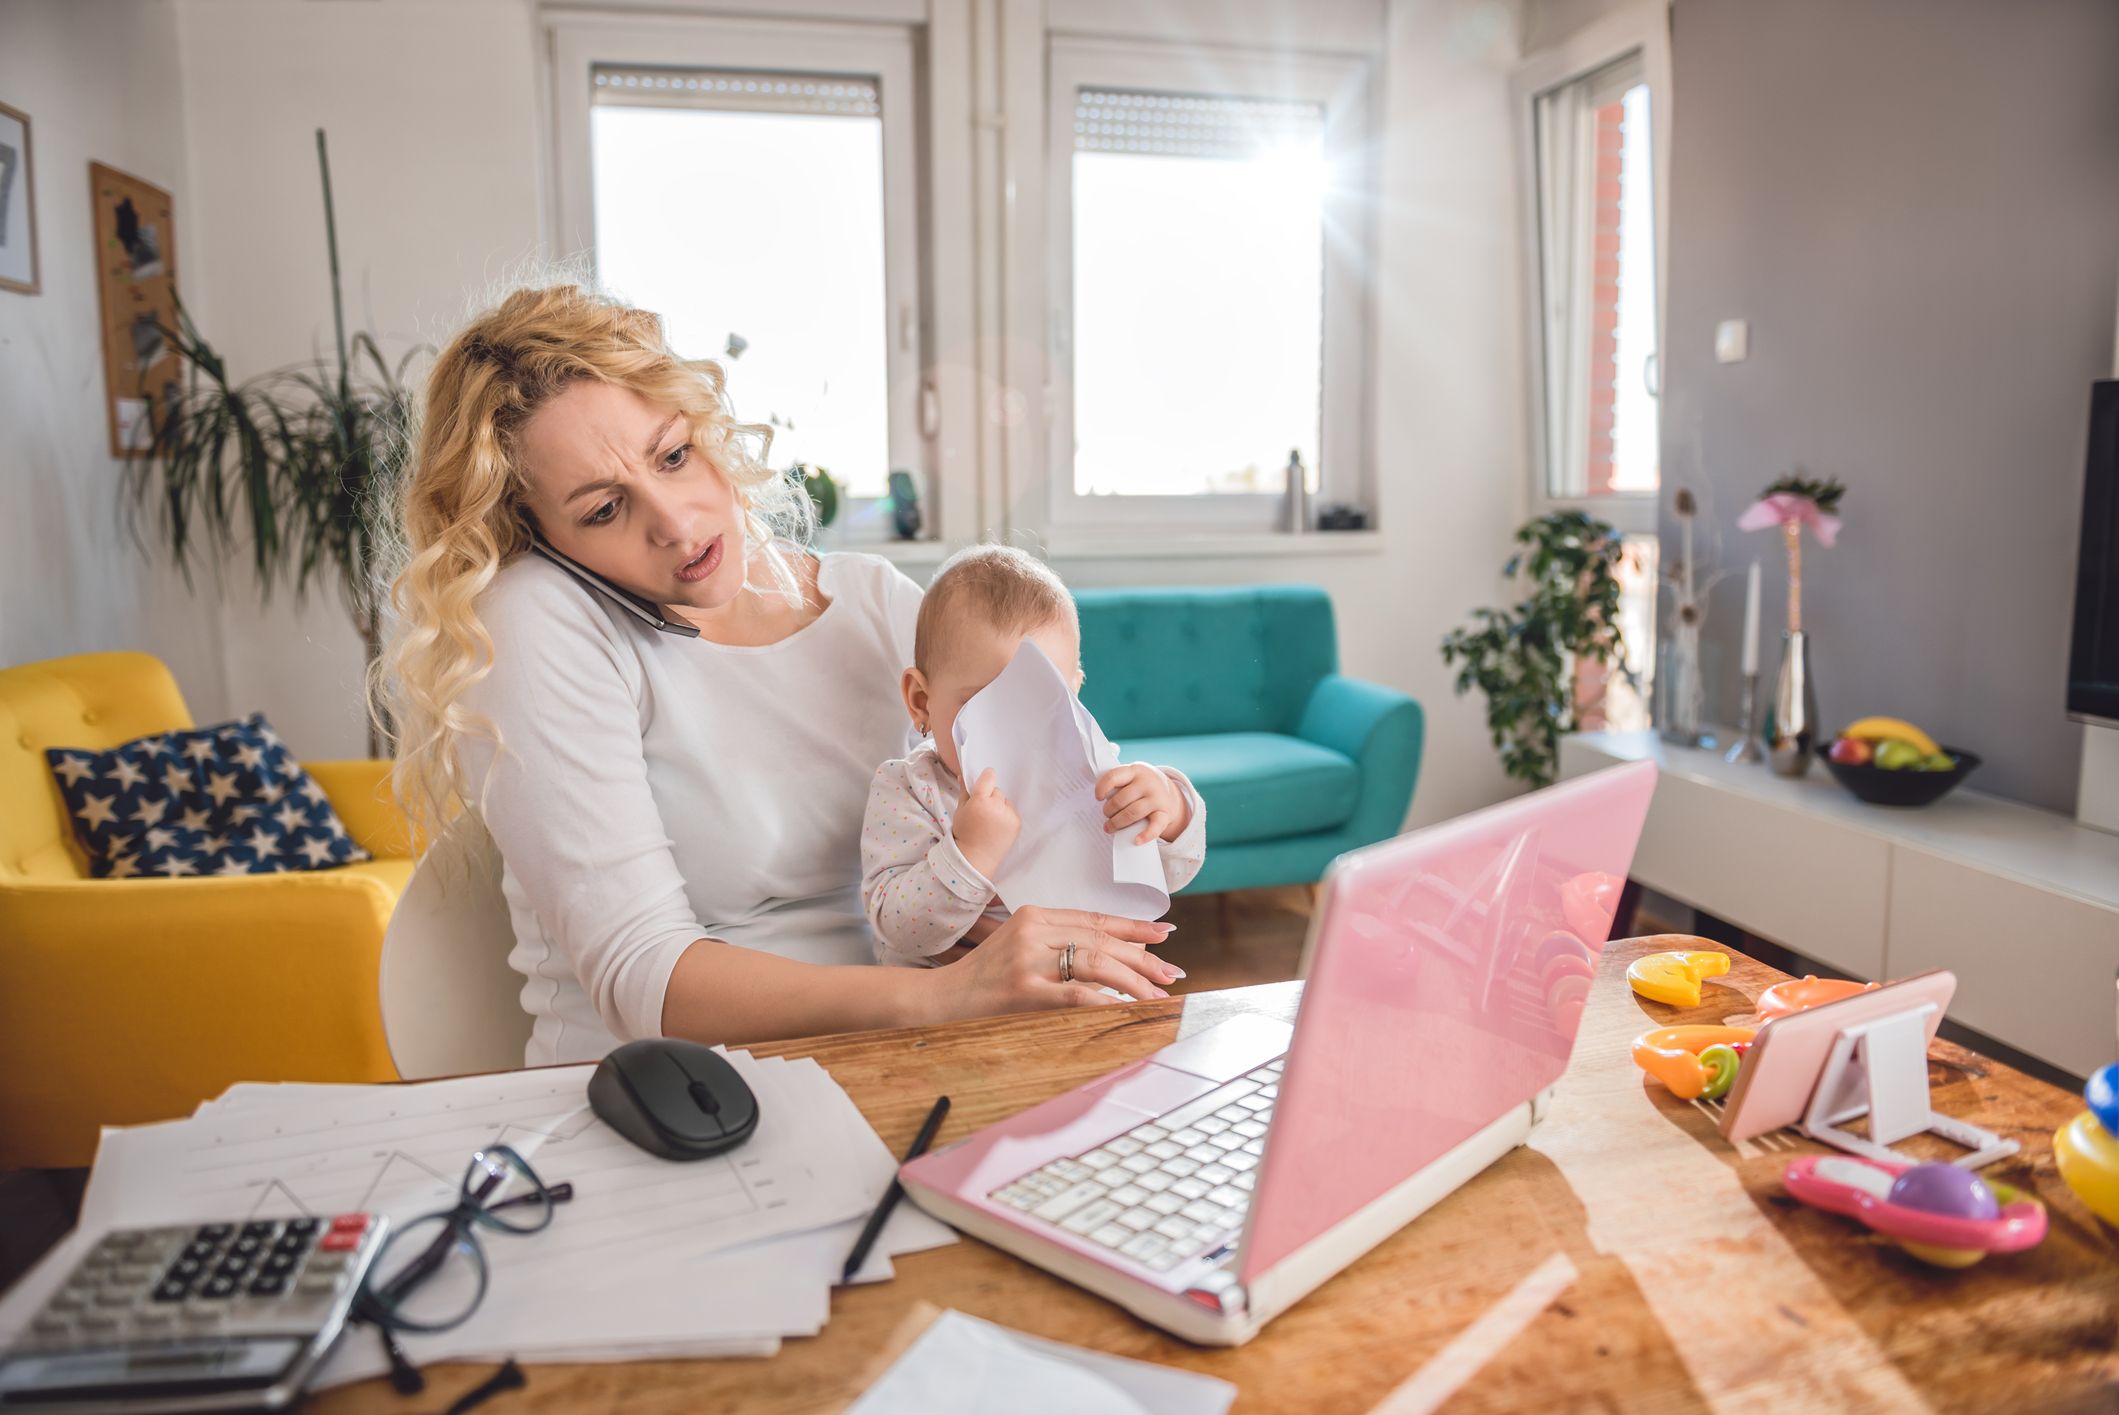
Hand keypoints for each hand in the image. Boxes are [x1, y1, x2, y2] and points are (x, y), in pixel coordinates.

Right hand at [935, 906, 1183, 1016]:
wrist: (942, 998)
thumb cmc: (985, 976)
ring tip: (1156, 995)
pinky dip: (1105, 1001)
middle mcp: (1033, 930)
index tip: (1164, 933)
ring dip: (1132, 981)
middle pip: (1101, 940)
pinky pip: (1075, 994)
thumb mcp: (1020, 946)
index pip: (1094, 918)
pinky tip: (1125, 1008)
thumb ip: (1058, 943)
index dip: (1133, 926)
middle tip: (1170, 972)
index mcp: (1035, 915)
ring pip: (1095, 963)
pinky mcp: (1023, 990)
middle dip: (1142, 957)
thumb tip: (1113, 956)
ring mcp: (1027, 959)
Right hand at [953, 769, 1020, 879]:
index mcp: (980, 801)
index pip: (989, 777)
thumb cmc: (965, 833)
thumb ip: (964, 792)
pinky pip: (1012, 812)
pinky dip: (1006, 816)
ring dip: (1000, 806)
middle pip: (997, 791)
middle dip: (990, 797)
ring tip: (990, 821)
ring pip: (1005, 801)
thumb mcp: (960, 811)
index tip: (985, 781)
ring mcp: (1008, 815)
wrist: (976, 857)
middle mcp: (996, 806)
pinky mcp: (1017, 823)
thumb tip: (964, 776)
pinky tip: (997, 826)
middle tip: (982, 811)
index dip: (987, 777)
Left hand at [1096, 764, 1190, 843]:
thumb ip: (1118, 785)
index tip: (1098, 798)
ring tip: (1110, 827)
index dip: (1102, 788)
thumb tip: (1104, 804)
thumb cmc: (1141, 786)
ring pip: (1132, 813)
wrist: (1167, 791)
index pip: (1114, 777)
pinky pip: (1155, 826)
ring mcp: (1157, 798)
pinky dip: (1146, 835)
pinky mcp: (1165, 813)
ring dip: (1117, 823)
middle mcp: (1147, 782)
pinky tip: (1137, 840)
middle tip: (1106, 815)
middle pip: (1121, 800)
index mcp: (1135, 771)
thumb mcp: (1131, 778)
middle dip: (1108, 811)